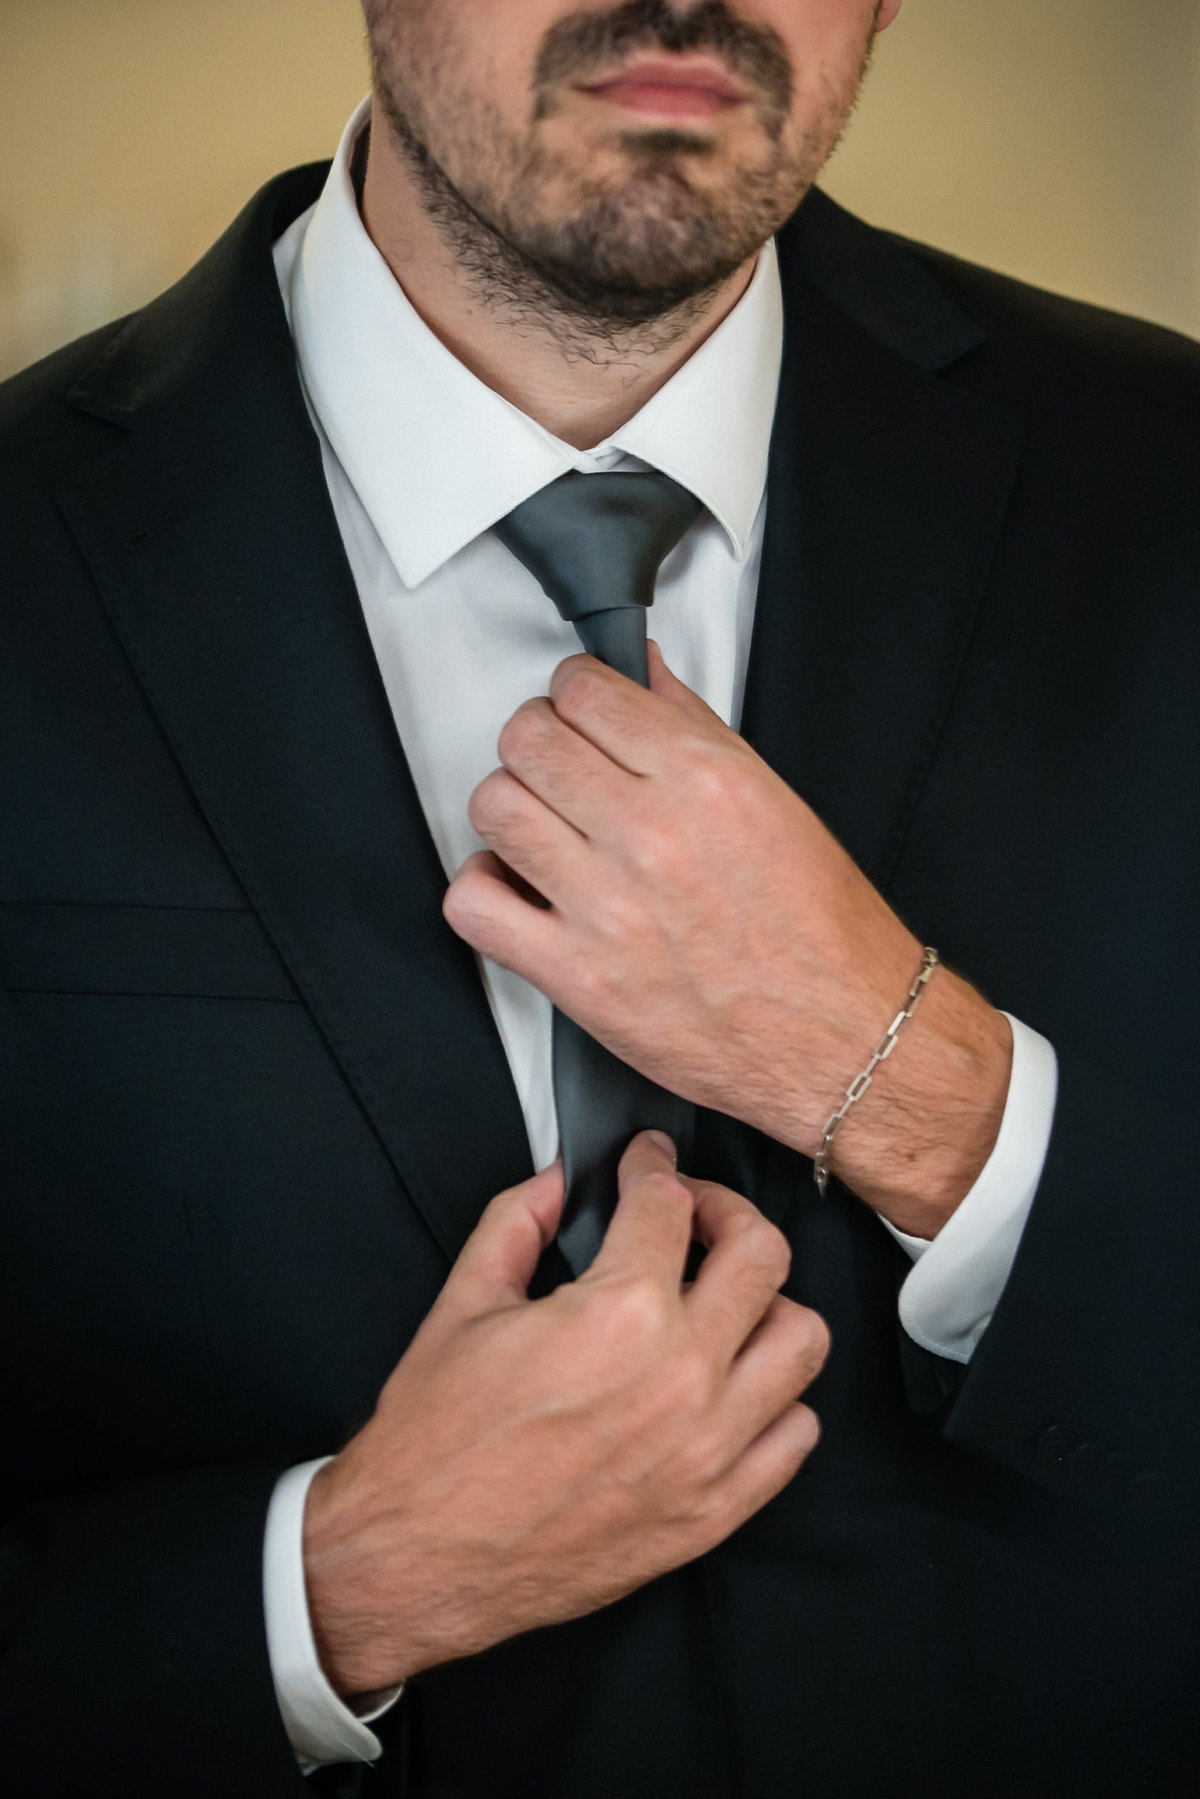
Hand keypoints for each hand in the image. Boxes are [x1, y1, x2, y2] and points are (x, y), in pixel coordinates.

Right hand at [302, 1133, 827, 1695]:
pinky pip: (794, 1435)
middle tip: (694, 1214)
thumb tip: (558, 1182)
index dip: (651, 1164)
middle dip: (727, 1212)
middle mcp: (682, 1375)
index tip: (645, 1162)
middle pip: (763, 1254)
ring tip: (724, 1301)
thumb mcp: (463, 1302)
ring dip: (768, 1305)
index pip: (668, 1203)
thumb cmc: (435, 1440)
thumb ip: (517, 1221)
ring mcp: (708, 1448)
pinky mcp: (714, 1510)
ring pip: (802, 1340)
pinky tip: (732, 1385)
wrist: (417, 1556)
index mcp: (619, 1314)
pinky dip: (775, 1399)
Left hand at [444, 647, 1011, 1236]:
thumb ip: (696, 727)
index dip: (573, 694)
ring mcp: (606, 907)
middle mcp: (651, 835)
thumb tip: (643, 675)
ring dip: (510, 808)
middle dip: (536, 742)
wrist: (843, 1038)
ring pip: (494, 808)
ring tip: (542, 828)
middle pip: (527, 740)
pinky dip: (482, 890)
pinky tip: (518, 890)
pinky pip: (474, 907)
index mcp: (704, 779)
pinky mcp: (577, 977)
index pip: (583, 691)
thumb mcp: (776, 800)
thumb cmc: (822, 932)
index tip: (579, 712)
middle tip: (558, 767)